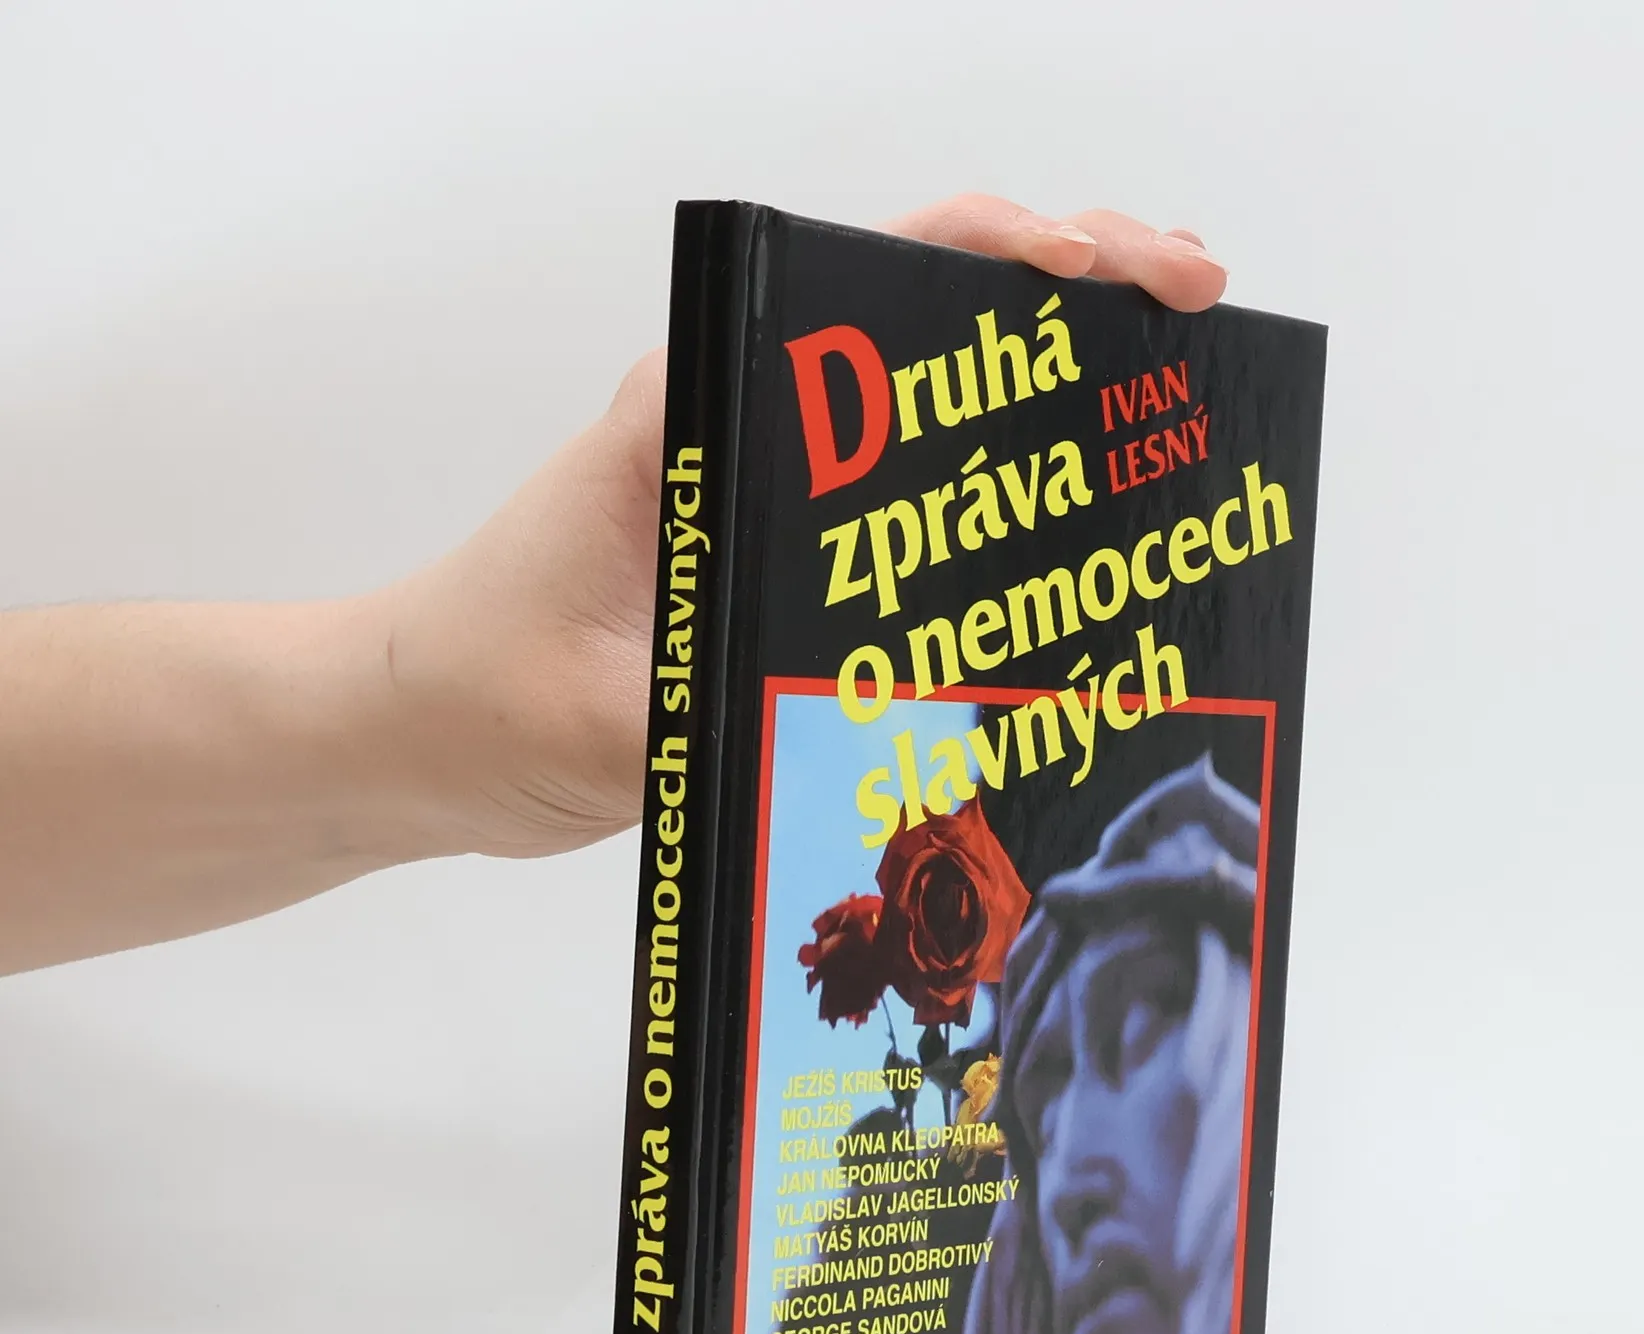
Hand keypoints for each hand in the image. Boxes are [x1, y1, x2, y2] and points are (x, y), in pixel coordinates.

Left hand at [378, 197, 1228, 862]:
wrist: (412, 731)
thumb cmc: (477, 696)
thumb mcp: (606, 721)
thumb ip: (722, 713)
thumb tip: (865, 724)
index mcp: (696, 409)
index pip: (862, 278)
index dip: (997, 253)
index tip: (1097, 267)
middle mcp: (739, 418)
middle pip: (924, 310)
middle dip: (1069, 286)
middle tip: (1192, 297)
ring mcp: (764, 478)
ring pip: (929, 392)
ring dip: (1050, 373)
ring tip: (1168, 376)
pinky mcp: (774, 547)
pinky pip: (909, 488)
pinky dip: (1001, 473)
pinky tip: (1077, 505)